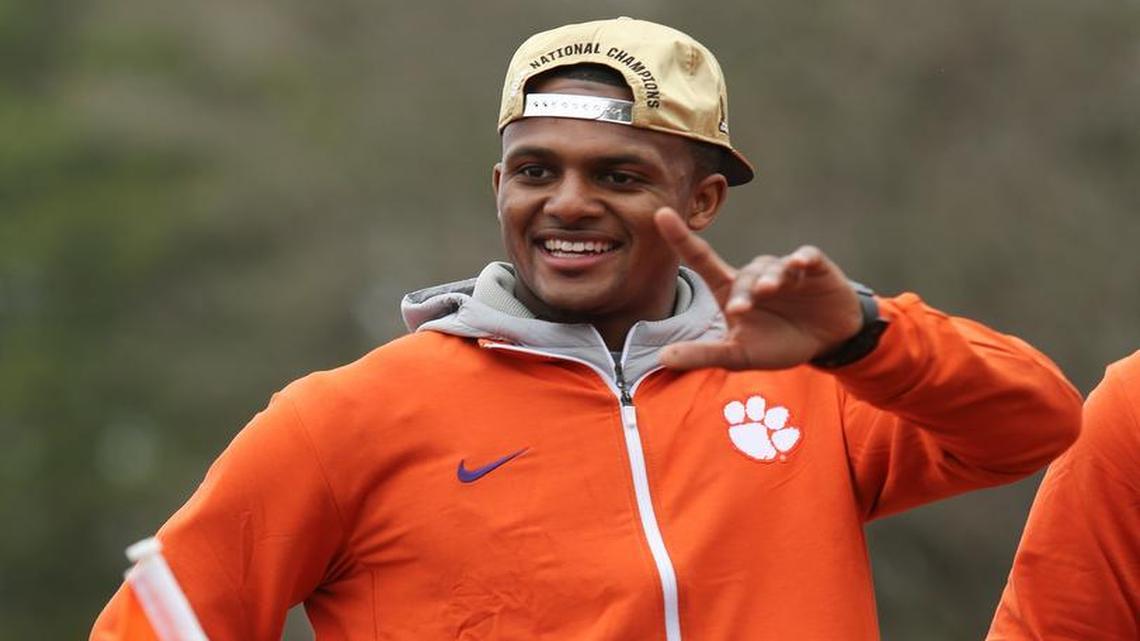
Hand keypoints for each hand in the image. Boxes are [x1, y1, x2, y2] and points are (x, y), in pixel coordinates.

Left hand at [654, 207, 862, 370]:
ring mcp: (784, 269)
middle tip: (740, 310)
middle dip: (742, 293)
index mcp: (731, 291)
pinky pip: (807, 256)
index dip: (680, 237)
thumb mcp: (739, 355)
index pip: (701, 258)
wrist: (826, 342)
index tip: (661, 214)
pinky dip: (803, 259)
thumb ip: (703, 354)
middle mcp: (755, 275)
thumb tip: (663, 358)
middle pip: (743, 276)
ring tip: (768, 290)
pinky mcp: (814, 267)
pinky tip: (800, 265)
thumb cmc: (776, 344)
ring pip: (772, 267)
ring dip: (770, 278)